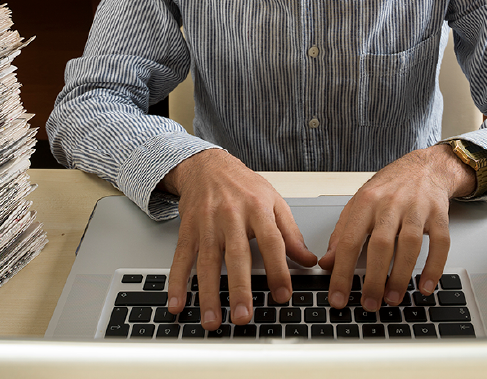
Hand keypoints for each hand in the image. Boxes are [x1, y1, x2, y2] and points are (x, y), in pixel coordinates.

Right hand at [160, 149, 316, 328]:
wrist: (207, 166)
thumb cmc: (243, 186)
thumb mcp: (274, 202)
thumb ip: (291, 234)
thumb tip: (308, 261)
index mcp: (257, 208)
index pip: (271, 242)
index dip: (278, 269)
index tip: (283, 294)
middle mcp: (231, 216)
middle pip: (236, 256)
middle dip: (239, 289)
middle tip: (243, 316)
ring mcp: (207, 224)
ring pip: (207, 262)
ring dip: (208, 294)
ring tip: (213, 320)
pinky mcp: (188, 230)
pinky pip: (181, 259)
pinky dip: (177, 282)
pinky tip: (178, 303)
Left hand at [317, 144, 473, 311]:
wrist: (423, 167)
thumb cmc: (388, 188)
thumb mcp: (358, 205)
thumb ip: (342, 234)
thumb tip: (327, 263)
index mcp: (366, 202)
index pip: (350, 241)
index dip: (342, 272)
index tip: (338, 297)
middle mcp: (390, 204)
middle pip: (380, 244)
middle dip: (374, 279)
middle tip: (369, 304)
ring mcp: (416, 208)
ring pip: (409, 246)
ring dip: (401, 276)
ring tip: (392, 299)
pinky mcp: (439, 214)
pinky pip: (439, 243)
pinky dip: (433, 267)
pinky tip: (425, 286)